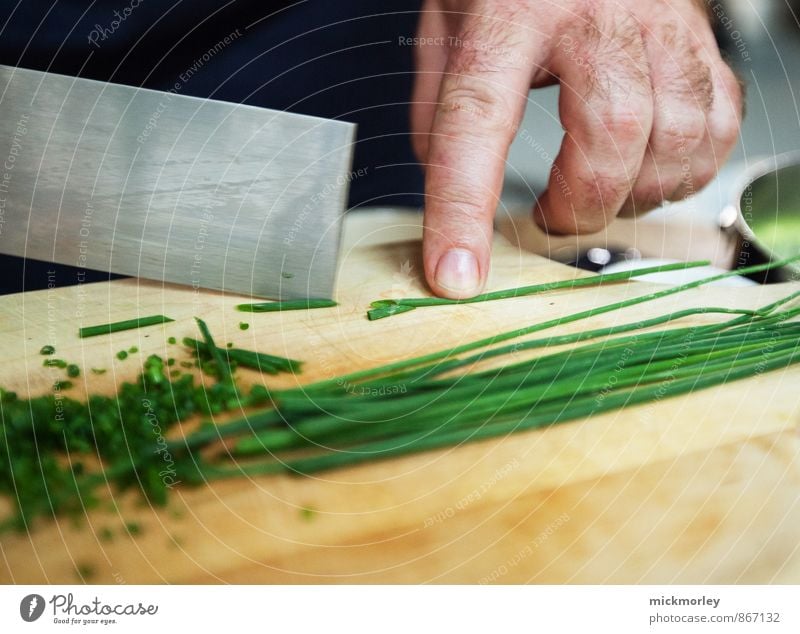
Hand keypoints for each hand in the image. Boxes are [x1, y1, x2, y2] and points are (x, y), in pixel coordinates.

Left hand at [411, 0, 742, 297]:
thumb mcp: (446, 24)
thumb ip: (439, 107)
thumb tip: (451, 190)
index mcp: (510, 10)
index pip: (478, 118)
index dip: (463, 208)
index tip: (457, 275)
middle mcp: (594, 14)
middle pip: (610, 133)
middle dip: (579, 204)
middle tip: (550, 216)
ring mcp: (659, 23)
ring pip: (677, 135)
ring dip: (634, 193)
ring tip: (596, 191)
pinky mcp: (698, 38)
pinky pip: (717, 122)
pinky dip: (686, 169)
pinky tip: (646, 167)